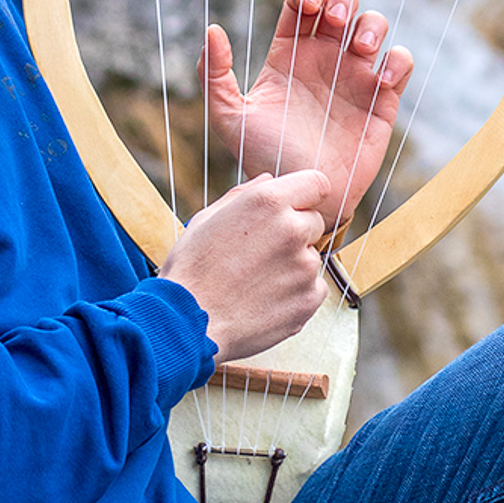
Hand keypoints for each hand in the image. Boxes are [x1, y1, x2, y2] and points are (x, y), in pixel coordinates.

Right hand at [159, 170, 330, 361]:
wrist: (187, 323)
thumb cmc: (191, 269)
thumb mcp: (208, 218)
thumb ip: (245, 193)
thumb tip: (269, 179)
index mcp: (268, 202)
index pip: (317, 183)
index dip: (306, 195)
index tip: (295, 207)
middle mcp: (293, 229)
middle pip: (314, 222)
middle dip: (295, 232)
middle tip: (261, 252)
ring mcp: (304, 267)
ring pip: (311, 257)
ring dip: (293, 265)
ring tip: (257, 281)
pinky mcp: (309, 299)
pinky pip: (314, 288)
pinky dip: (297, 293)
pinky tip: (266, 299)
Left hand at [200, 0, 413, 231]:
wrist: (301, 195)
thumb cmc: (263, 159)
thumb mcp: (229, 118)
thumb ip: (214, 75)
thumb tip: (213, 29)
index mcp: (289, 54)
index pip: (302, 3)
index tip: (306, 7)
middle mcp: (324, 58)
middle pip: (342, 3)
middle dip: (342, 0)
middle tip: (334, 21)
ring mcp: (354, 77)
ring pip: (374, 25)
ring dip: (372, 25)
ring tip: (361, 50)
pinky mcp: (382, 100)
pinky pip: (400, 64)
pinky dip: (398, 60)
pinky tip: (382, 78)